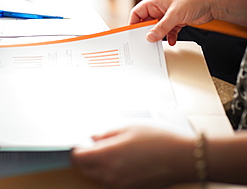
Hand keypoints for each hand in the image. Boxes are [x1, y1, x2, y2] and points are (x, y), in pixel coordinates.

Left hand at [71, 125, 193, 188]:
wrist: (181, 158)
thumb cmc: (158, 140)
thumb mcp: (129, 128)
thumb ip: (107, 134)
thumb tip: (94, 138)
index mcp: (107, 157)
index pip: (78, 158)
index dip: (77, 148)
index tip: (81, 141)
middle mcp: (110, 176)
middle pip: (85, 169)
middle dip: (86, 157)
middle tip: (96, 144)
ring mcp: (120, 186)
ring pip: (97, 177)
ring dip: (98, 165)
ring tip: (113, 149)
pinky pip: (111, 182)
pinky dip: (111, 172)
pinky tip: (124, 159)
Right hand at [129, 0, 213, 44]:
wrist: (212, 2)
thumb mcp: (174, 15)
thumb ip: (161, 27)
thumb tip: (149, 37)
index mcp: (155, 2)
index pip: (138, 12)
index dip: (133, 23)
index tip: (133, 34)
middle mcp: (160, 8)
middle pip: (147, 22)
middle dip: (147, 32)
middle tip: (146, 41)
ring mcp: (169, 15)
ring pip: (158, 28)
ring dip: (159, 35)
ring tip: (158, 43)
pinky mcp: (177, 21)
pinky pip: (169, 31)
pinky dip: (170, 37)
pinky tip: (172, 41)